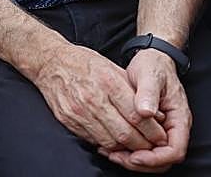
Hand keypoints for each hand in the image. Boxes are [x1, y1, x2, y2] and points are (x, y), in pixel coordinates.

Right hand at [30, 43, 167, 155]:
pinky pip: (93, 140)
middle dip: (143, 144)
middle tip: (151, 145)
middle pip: (126, 134)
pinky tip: (113, 138)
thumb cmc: (83, 63)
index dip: (154, 131)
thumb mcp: (112, 68)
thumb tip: (155, 115)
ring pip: (110, 142)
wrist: (49, 62)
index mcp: (108, 82)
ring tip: (134, 144)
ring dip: (126, 147)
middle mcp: (93, 99)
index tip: (161, 136)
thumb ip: (133, 92)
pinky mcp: (68, 120)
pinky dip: (107, 143)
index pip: (138, 116)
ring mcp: (78, 112)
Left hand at [100, 51, 190, 172]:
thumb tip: (146, 113)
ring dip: (132, 159)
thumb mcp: (149, 75)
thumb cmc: (152, 66)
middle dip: (141, 162)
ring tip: (110, 154)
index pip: (174, 150)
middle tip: (116, 157)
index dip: (156, 158)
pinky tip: (110, 145)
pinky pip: (142, 146)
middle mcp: (173, 128)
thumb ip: (149, 93)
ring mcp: (162, 129)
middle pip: (163, 159)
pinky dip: (128, 150)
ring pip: (152, 156)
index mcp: (179, 118)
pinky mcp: (149, 129)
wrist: (150, 60)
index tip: (136, 156)